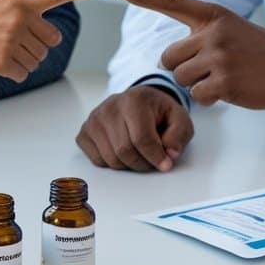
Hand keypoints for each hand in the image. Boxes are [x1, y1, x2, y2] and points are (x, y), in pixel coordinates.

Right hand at [0, 0, 104, 81]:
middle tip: (16, 40)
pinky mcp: (3, 62)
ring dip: (26, 59)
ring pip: (40, 59)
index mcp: (20, 0)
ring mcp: (10, 40)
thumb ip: (29, 13)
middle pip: (52, 40)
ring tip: (3, 49)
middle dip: (39, 44)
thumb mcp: (3, 6)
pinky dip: (15, 72)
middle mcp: (18, 18)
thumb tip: (53, 38)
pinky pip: (25, 73)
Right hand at [76, 85, 194, 171]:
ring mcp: (94, 119)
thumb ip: (179, 135)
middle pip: (124, 151)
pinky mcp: (84, 132)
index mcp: (135, 100)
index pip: (142, 139)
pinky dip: (112, 163)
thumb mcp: (179, 119)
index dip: (155, 157)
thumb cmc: (159, 113)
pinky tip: (122, 150)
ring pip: (110, 159)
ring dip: (129, 165)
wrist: (139, 102)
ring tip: (139, 153)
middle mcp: (110, 107)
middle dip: (142, 163)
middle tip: (153, 160)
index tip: (166, 165)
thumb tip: (169, 155)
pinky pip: (97, 161)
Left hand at [121, 0, 264, 108]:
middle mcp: (213, 32)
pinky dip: (209, 98)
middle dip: (182, 68)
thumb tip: (169, 57)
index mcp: (212, 15)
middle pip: (168, 58)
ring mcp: (219, 57)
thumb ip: (201, 33)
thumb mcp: (230, 28)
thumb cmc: (257, 50)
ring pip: (180, 78)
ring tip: (223, 77)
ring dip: (196, 85)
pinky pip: (197, 96)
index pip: (172, 2)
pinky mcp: (225, 82)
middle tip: (209, 67)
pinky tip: (230, 89)